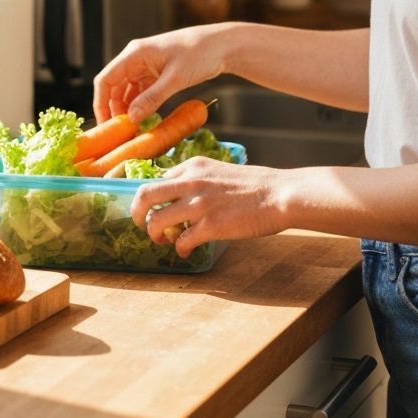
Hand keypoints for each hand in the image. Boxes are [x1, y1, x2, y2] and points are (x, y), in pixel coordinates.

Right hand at [92, 24, 228, 122]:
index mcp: (134, 54)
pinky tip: (144, 121)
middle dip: (114, 110)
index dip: (101, 103)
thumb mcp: (175, 79)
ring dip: (128, 110)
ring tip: (131, 130)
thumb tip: (131, 118)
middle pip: (114, 87)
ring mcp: (146, 66)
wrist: (223, 45)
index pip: (106, 79)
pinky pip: (141, 92)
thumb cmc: (199, 54)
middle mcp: (136, 59)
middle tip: (118, 133)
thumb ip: (151, 98)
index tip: (104, 124)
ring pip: (127, 91)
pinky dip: (140, 106)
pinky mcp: (157, 73)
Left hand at [129, 158, 287, 258]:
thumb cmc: (256, 185)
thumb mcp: (220, 171)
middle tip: (140, 223)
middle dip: (136, 213)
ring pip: (156, 221)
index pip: (157, 177)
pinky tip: (187, 252)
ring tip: (162, 241)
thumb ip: (199, 180)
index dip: (151, 195)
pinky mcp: (210, 226)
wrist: (281, 194)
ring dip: (154, 234)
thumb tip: (182, 196)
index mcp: (193, 166)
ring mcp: (198, 204)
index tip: (152, 206)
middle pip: (144, 195)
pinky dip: (180, 250)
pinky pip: (181, 242)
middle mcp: (190, 182)